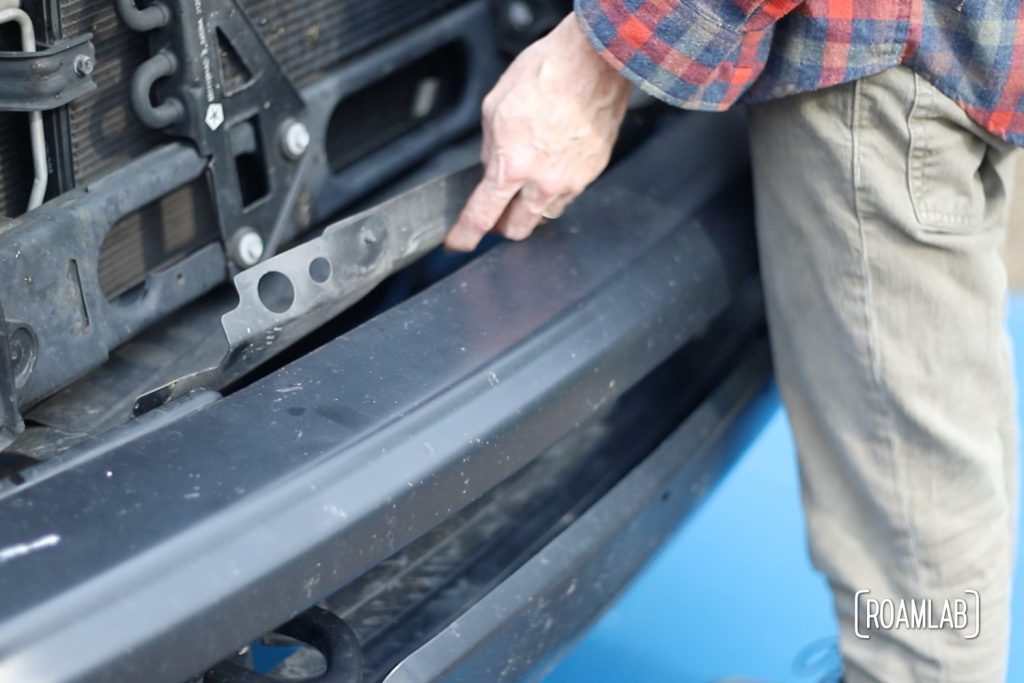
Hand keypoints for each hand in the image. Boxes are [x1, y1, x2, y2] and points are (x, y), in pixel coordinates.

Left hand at [444, 13, 630, 250]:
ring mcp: (572, 181)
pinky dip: (557, 188)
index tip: (459, 243)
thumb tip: (491, 169)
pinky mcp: (593, 172)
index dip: (466, 235)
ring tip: (530, 179)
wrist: (595, 62)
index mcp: (512, 167)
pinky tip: (554, 162)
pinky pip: (569, 194)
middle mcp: (543, 183)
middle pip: (518, 229)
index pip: (482, 216)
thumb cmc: (546, 74)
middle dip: (503, 225)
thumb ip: (490, 149)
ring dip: (532, 207)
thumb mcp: (495, 107)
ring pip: (546, 214)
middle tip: (497, 210)